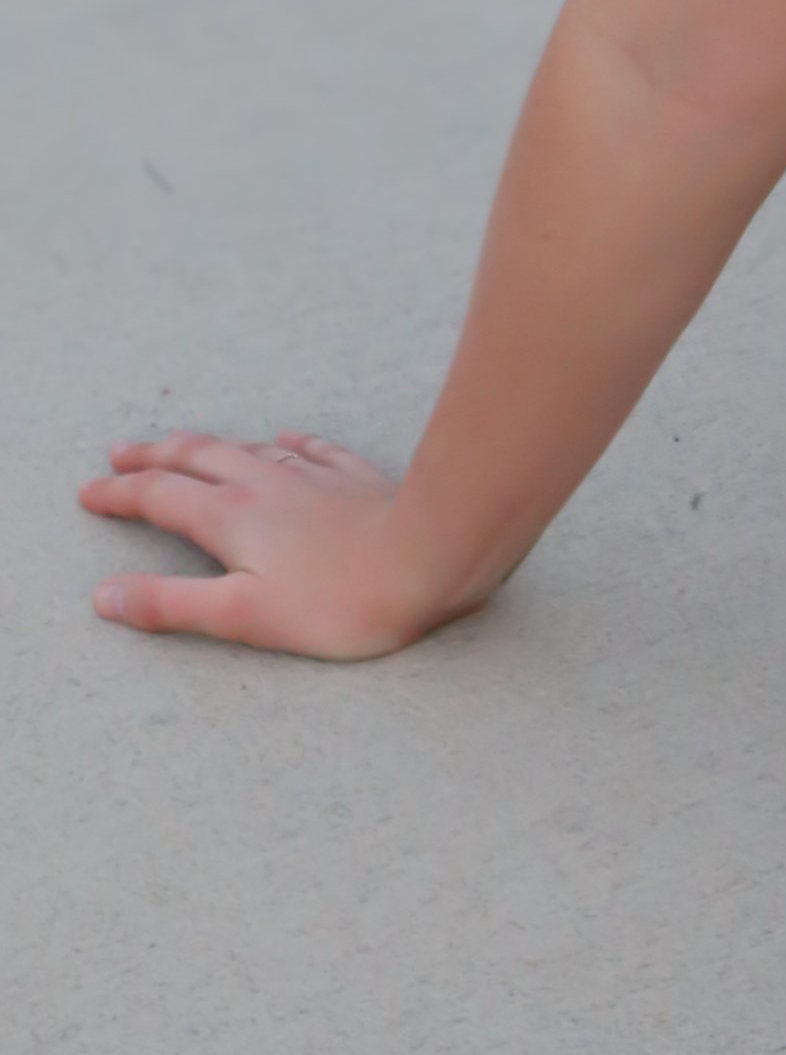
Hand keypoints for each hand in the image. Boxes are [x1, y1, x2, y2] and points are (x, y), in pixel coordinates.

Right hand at [78, 433, 446, 658]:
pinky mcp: (355, 479)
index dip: (119, 495)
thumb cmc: (337, 601)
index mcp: (231, 517)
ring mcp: (313, 476)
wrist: (429, 556)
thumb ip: (172, 603)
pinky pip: (312, 450)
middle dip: (154, 456)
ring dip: (209, 446)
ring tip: (185, 443)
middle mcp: (266, 484)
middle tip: (121, 453)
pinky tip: (286, 439)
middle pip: (198, 459)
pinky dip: (287, 443)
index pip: (160, 498)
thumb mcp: (242, 615)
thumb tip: (106, 595)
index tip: (88, 492)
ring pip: (248, 449)